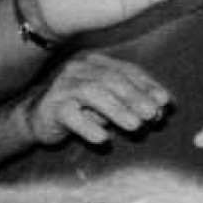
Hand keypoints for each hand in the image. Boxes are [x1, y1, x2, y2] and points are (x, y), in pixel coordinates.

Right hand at [22, 51, 170, 146]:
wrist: (38, 120)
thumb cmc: (80, 110)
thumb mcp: (107, 104)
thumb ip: (129, 102)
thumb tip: (159, 109)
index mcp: (95, 63)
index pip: (126, 71)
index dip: (147, 85)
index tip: (164, 102)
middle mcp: (78, 69)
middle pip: (111, 80)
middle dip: (135, 97)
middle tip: (152, 115)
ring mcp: (63, 86)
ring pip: (92, 93)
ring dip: (116, 110)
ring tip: (135, 126)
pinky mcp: (51, 107)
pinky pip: (70, 115)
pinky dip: (87, 126)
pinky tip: (102, 139)